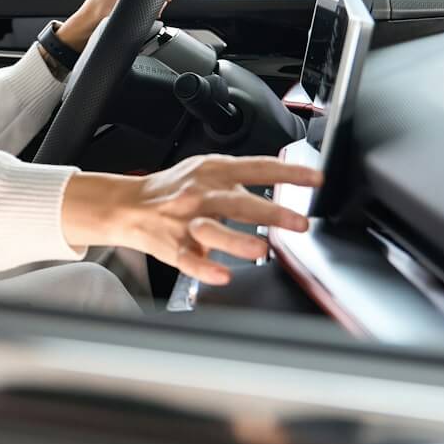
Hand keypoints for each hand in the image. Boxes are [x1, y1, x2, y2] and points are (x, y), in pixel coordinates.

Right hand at [59, 155, 322, 284]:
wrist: (128, 205)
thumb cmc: (173, 190)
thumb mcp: (207, 170)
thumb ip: (240, 177)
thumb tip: (280, 180)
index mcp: (214, 171)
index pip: (257, 168)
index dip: (288, 174)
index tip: (315, 180)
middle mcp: (201, 193)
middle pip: (238, 201)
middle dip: (271, 212)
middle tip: (300, 223)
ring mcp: (185, 220)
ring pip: (211, 229)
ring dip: (236, 240)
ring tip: (261, 250)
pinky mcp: (171, 245)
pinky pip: (187, 258)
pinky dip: (204, 268)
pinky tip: (221, 275)